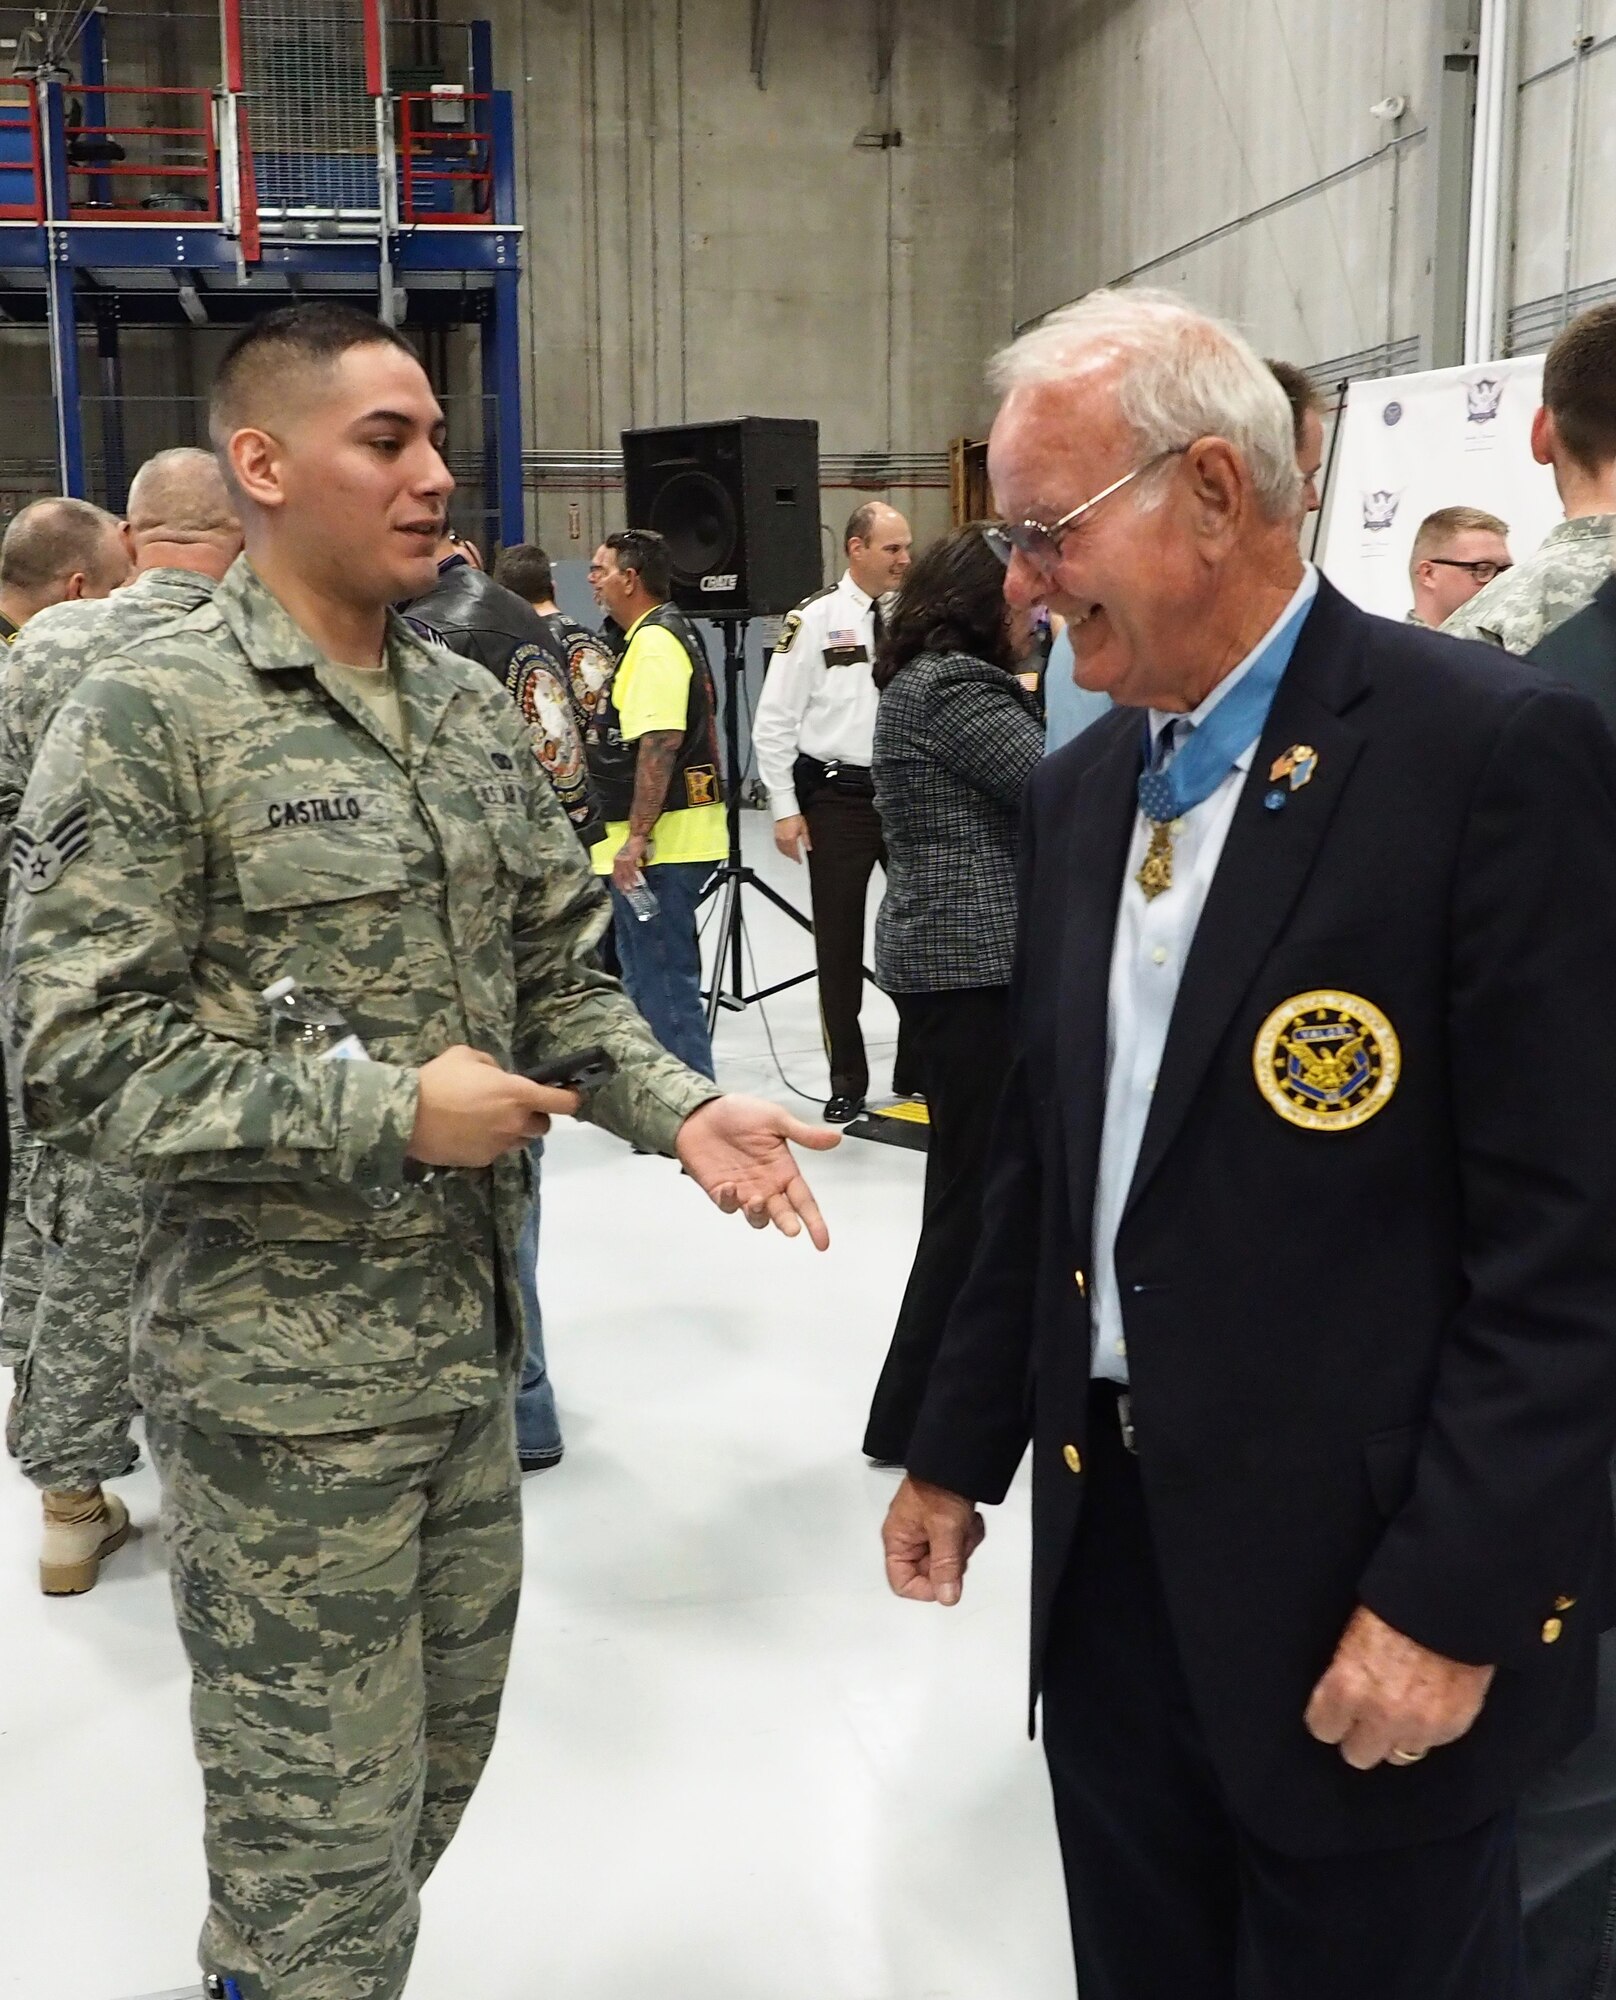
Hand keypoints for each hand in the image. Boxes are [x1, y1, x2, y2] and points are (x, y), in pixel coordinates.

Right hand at [408, 1046, 579, 1166]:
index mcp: (517, 1094)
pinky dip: (490, 1142)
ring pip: (521, 1141)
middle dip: (534, 1116)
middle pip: (543, 1126)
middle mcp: (515, 1122)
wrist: (407, 1115)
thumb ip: (492, 1065)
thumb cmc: (438, 1080)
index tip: (571, 1096)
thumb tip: (499, 1075)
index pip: (562, 1103)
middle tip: (515, 1106)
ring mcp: (499, 1144)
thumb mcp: (466, 1056)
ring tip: (489, 1120)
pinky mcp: (483, 1160)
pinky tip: (470, 1132)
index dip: (571, 1099)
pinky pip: (496, 1150)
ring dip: (514, 1131)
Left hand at [612, 833, 650, 893]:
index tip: (620, 888)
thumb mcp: (633, 856)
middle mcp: (618, 860)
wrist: (637, 837)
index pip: (615, 873)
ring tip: (631, 889)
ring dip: (628, 882)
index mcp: (617, 860)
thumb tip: (641, 869)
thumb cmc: (635, 845)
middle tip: (625, 892)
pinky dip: (634, 876)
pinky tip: (636, 881)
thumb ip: (635, 863)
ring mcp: (624, 860)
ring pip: (625, 874)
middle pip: (619, 875)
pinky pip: (632, 870)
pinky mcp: (630, 859)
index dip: (617, 882)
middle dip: (622, 885)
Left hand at [674, 1094, 839, 1247]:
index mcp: (784, 1170)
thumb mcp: (776, 1119)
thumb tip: (834, 1138)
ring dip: (759, 1214)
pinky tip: (730, 1187)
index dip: (815, 1221)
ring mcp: (743, 1190)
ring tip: (758, 1200)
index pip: (804, 1201)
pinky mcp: (720, 1192)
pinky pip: (727, 1205)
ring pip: (757, 1216)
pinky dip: (729, 1200)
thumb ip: (804, 1134)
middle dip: (788, 1224)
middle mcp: (766, 1184)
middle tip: (792, 1228)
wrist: (702, 1111)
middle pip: (783, 1214)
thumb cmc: (738, 1113)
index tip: (822, 1240)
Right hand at [774, 814, 809, 862]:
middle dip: (792, 857)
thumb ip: (806, 840)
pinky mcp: (776, 836)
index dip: (798, 858)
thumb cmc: (794, 817)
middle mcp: (784, 840)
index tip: (800, 861)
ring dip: (787, 855)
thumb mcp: (804, 829)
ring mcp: (779, 838)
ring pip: (782, 850)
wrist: (786, 811)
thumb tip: (809, 848)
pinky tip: (783, 850)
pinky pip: (778, 846)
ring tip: (791, 856)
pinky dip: (781, 850)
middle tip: (796, 859)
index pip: (795, 852)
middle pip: (788, 853)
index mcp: (792, 839)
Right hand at [882, 1476, 984, 1605]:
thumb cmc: (939, 1483)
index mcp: (897, 1539)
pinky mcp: (943, 1525)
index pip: (903, 1583)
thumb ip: (945, 1566)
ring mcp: (927, 1531)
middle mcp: (909, 1537)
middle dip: (950, 1560)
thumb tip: (946, 1596)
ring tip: (963, 1525)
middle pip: (930, 1573)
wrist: (956, 1458)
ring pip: (948, 1560)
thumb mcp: (945, 1529)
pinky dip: (967, 1535)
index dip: (926, 1588)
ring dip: (962, 1546)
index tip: (947, 1581)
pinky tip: (968, 1520)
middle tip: (957, 1542)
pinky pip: (957, 1545)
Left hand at [1305, 1604, 1494, 1770]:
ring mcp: (1419, 1726)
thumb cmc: (1396, 1607)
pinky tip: (1428, 1703)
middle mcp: (1381, 1715)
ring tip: (1402, 1708)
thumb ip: (1345, 1678)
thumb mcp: (1353, 1637)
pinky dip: (1427, 1730)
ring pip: (1398, 1754)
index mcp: (1348, 1687)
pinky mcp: (1452, 1728)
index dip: (1329, 1718)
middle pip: (1359, 1755)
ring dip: (1397, 1735)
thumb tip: (1339, 1703)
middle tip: (1368, 1717)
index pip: (1323, 1729)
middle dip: (1361, 1736)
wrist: (1453, 1602)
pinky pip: (1431, 1743)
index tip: (1334, 1712)